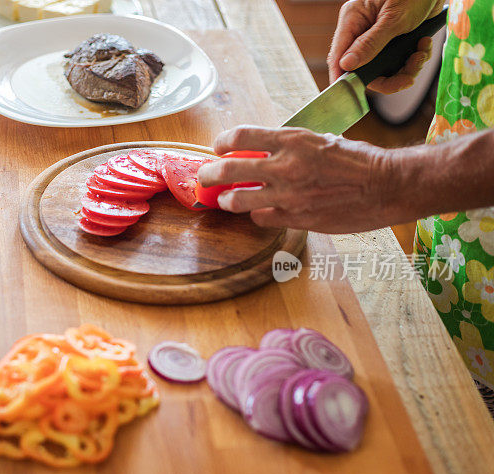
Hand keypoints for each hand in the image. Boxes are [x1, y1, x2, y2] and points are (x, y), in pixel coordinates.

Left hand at [197, 126, 406, 233]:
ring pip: (238, 201)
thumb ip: (289, 146)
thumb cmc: (357, 160)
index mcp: (292, 140)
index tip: (218, 146)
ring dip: (228, 200)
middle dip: (210, 173)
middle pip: (229, 169)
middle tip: (206, 176)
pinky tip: (262, 211)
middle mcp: (285, 166)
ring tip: (226, 199)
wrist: (386, 185)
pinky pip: (262, 218)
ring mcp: (288, 196)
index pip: (241, 136)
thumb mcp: (320, 140)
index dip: (222, 141)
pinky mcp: (296, 218)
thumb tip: (263, 150)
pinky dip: (258, 214)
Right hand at [327, 0, 442, 92]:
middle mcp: (363, 31)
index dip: (343, 77)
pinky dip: (416, 58)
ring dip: (407, 68)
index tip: (349, 94)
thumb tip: (346, 65)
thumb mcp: (393, 19)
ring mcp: (380, 37)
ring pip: (386, 68)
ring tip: (421, 53)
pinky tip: (424, 44)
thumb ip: (370, 44)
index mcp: (353, 20)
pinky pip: (400, 61)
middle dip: (390, 77)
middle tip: (408, 78)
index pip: (339, 56)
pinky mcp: (397, 40)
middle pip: (365, 68)